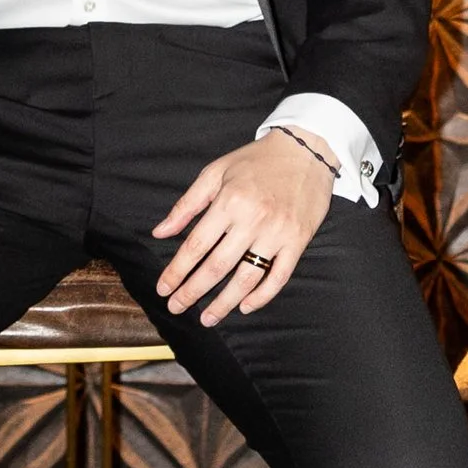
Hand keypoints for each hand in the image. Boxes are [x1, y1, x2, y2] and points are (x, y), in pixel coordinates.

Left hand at [152, 130, 333, 323]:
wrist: (306, 150)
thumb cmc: (256, 160)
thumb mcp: (215, 173)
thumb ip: (187, 205)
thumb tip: (160, 232)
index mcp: (229, 202)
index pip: (196, 246)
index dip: (177, 271)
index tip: (163, 289)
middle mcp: (252, 220)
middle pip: (216, 267)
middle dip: (192, 292)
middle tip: (177, 308)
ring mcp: (277, 233)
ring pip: (246, 278)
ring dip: (223, 302)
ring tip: (207, 318)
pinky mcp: (298, 241)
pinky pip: (279, 276)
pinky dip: (261, 296)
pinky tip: (244, 306)